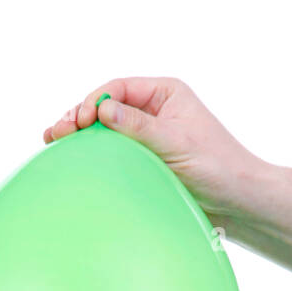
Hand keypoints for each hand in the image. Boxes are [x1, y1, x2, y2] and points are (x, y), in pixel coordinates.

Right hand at [43, 76, 267, 222]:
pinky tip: (74, 159)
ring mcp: (148, 137)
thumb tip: (101, 109)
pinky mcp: (146, 161)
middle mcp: (155, 111)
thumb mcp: (175, 142)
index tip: (79, 120)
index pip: (118, 89)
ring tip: (54, 142)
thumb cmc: (216, 166)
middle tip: (55, 133)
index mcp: (165, 94)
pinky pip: (114, 154)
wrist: (237, 201)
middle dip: (78, 117)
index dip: (93, 101)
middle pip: (106, 107)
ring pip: (106, 131)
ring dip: (81, 137)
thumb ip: (138, 126)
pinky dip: (93, 155)